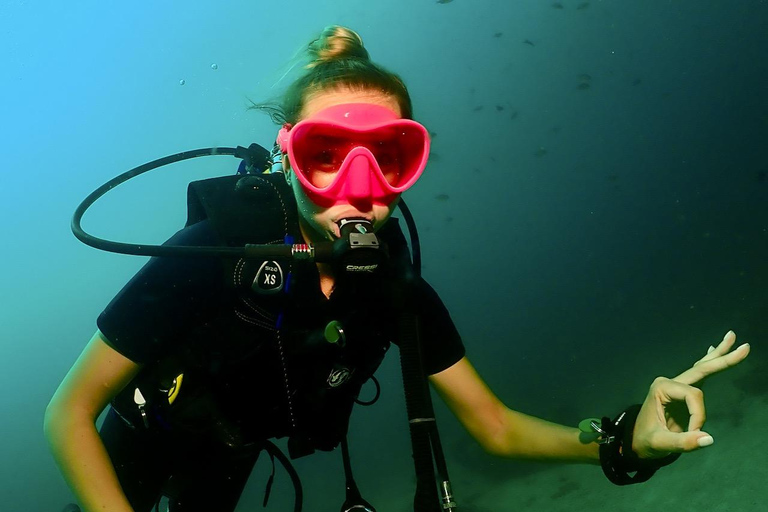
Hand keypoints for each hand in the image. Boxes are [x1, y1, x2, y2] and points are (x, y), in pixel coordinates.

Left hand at [631, 330, 749, 458]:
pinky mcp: (681, 392)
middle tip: (745, 347)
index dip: (699, 416)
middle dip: (723, 360)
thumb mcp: (661, 444)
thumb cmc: (645, 441)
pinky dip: (709, 363)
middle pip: (700, 369)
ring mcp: (674, 385)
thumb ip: (684, 442)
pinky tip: (714, 348)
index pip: (694, 396)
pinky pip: (699, 375)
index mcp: (661, 388)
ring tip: (731, 336)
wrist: (636, 441)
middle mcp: (668, 382)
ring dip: (719, 356)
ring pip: (701, 368)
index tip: (695, 433)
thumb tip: (709, 439)